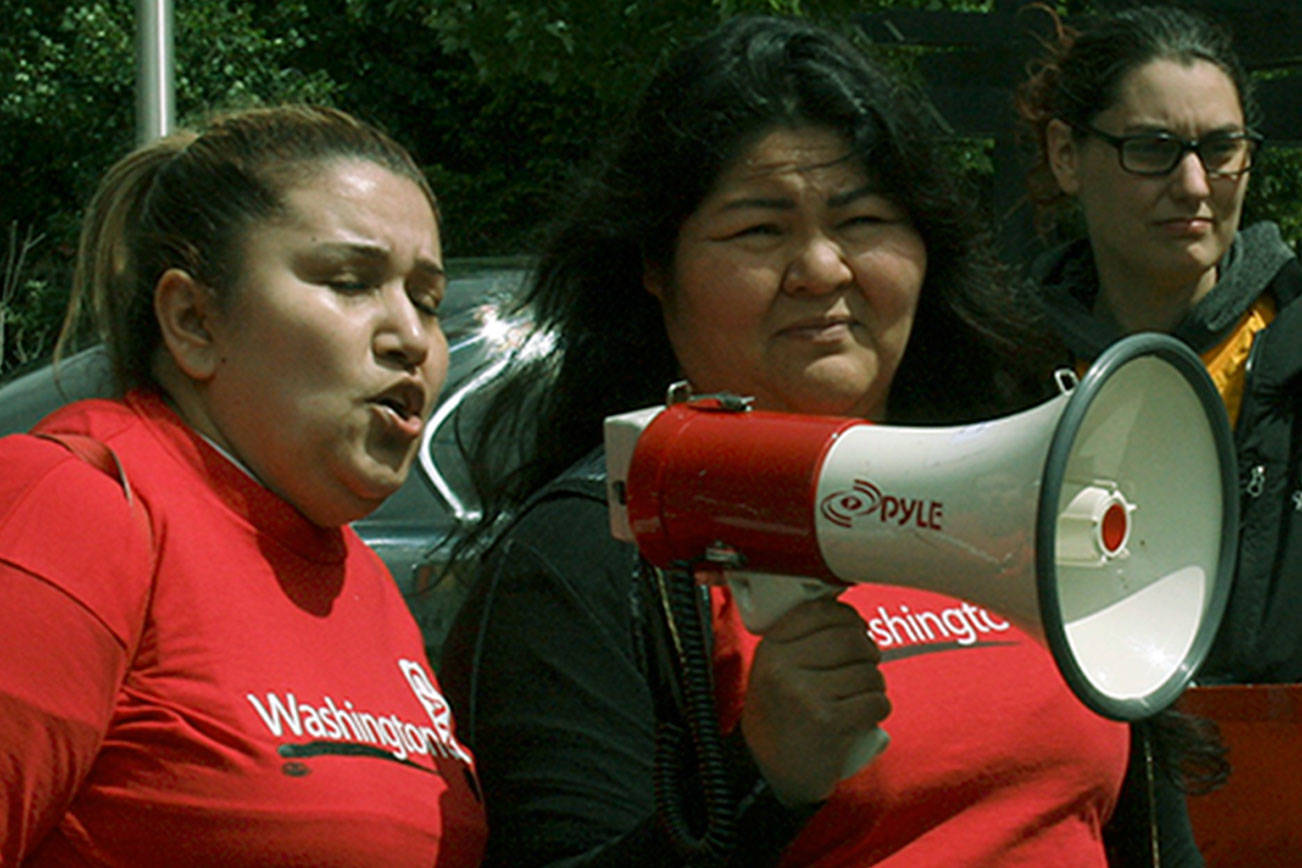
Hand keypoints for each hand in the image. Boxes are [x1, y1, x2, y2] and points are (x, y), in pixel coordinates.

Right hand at [740, 595, 888, 806]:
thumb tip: (850, 611)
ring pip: (868, 672)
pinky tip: (863, 717)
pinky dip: (878, 709)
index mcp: (771, 648)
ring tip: (858, 697)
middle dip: (868, 652)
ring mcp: (805, 694)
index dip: (848, 618)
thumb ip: (801, 640)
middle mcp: (783, 667)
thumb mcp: (776, 669)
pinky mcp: (828, 722)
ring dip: (874, 685)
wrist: (771, 772)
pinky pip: (875, 702)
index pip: (821, 612)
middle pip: (851, 639)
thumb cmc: (782, 716)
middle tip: (862, 668)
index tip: (854, 631)